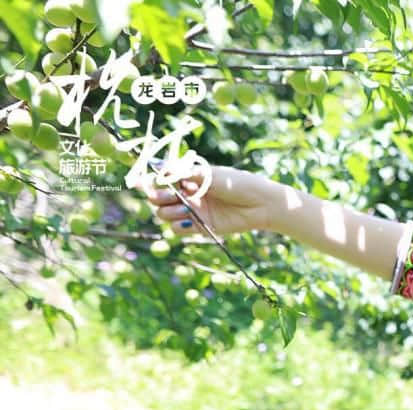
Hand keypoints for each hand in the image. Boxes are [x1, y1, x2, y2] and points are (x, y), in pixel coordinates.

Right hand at [139, 164, 275, 237]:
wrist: (260, 205)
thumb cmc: (238, 184)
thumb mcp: (209, 175)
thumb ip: (183, 173)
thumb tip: (158, 167)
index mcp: (188, 177)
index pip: (160, 179)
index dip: (149, 181)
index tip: (142, 183)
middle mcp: (187, 194)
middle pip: (157, 198)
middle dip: (157, 196)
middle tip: (167, 195)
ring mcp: (192, 211)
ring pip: (164, 214)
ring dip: (168, 211)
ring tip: (185, 206)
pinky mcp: (200, 227)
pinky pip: (177, 230)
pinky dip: (179, 225)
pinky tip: (190, 219)